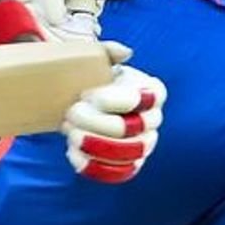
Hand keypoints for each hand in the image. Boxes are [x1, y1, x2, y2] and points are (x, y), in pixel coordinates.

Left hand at [63, 41, 166, 182]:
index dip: (112, 99)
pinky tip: (72, 153)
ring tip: (70, 133)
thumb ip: (108, 51)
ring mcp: (144, 145)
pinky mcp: (129, 165)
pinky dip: (93, 167)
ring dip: (94, 145)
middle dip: (96, 124)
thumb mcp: (98, 59)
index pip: (141, 99)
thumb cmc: (94, 77)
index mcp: (153, 92)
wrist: (85, 102)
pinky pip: (117, 174)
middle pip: (131, 130)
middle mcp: (154, 120)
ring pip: (126, 154)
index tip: (86, 94)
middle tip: (70, 113)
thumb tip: (125, 54)